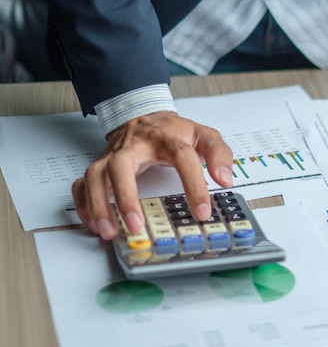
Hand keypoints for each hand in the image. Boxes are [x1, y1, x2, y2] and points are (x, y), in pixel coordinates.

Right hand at [72, 111, 233, 239]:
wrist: (145, 115)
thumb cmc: (174, 132)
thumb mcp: (204, 136)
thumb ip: (219, 154)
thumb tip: (225, 179)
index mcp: (166, 138)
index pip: (182, 157)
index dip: (193, 184)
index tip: (201, 212)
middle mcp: (135, 145)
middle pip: (121, 165)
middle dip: (126, 196)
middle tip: (137, 225)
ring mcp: (113, 155)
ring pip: (95, 175)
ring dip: (99, 204)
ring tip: (110, 231)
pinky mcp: (100, 164)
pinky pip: (83, 184)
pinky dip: (85, 205)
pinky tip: (95, 224)